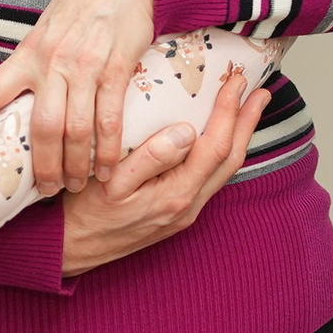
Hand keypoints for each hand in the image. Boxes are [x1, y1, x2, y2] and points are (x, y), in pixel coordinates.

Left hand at [0, 0, 156, 194]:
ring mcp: (84, 67)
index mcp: (28, 53)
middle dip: (42, 167)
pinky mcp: (116, 69)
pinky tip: (107, 170)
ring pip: (75, 130)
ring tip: (74, 185)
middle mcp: (52, 62)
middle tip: (44, 190)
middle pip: (41, 127)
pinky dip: (107, 151)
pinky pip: (109, 120)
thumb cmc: (83, 4)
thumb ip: (32, 61)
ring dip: (74, 166)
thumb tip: (17, 96)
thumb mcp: (46, 28)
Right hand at [58, 69, 268, 275]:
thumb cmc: (86, 213)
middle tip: (260, 92)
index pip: (215, 146)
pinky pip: (209, 179)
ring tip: (246, 110)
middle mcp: (188, 206)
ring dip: (238, 137)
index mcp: (176, 194)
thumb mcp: (112, 181)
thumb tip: (187, 130)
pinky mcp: (177, 214)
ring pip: (223, 171)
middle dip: (247, 122)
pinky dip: (220, 153)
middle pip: (230, 159)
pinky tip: (216, 139)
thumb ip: (151, 156)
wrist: (72, 250)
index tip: (237, 81)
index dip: (230, 111)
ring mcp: (185, 212)